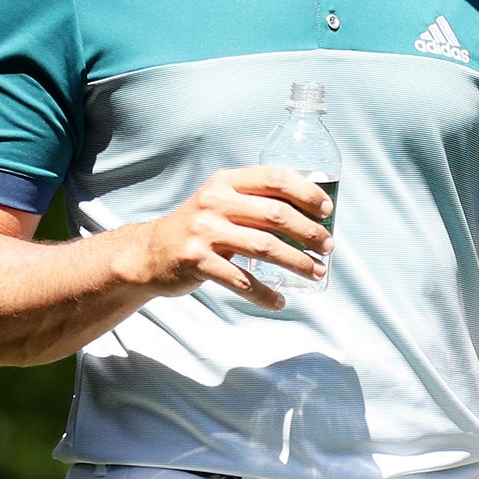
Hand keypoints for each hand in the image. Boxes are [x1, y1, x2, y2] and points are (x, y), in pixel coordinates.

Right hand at [116, 167, 333, 310]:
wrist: (149, 253)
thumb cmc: (199, 228)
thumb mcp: (221, 202)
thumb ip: (255, 202)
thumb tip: (312, 215)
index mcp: (226, 181)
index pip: (275, 178)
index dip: (306, 193)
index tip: (328, 210)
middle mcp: (215, 201)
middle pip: (276, 214)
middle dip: (310, 232)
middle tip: (328, 246)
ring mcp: (204, 231)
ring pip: (265, 247)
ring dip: (298, 262)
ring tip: (316, 271)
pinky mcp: (196, 261)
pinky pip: (241, 281)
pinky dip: (265, 294)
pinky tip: (280, 300)